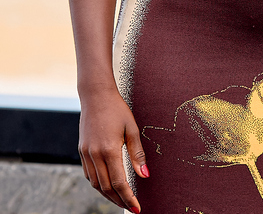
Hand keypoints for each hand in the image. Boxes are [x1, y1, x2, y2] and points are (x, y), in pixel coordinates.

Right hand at [78, 86, 148, 211]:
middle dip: (119, 200)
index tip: (137, 208)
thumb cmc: (117, 109)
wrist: (96, 95)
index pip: (119, 183)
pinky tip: (107, 184)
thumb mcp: (131, 128)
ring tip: (121, 199)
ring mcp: (86, 153)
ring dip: (108, 195)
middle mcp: (95, 154)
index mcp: (109, 149)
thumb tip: (145, 175)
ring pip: (96, 184)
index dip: (128, 198)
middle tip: (130, 207)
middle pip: (106, 188)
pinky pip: (89, 175)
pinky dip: (98, 184)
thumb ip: (137, 154)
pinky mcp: (82, 151)